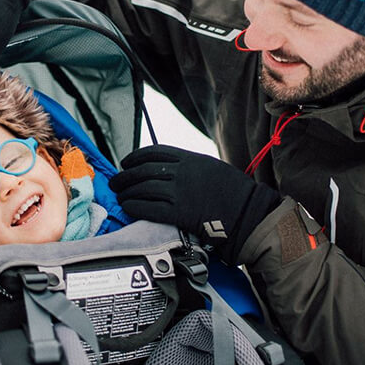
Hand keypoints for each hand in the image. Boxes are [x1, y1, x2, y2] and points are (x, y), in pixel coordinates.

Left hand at [108, 145, 281, 264]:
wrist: (249, 213)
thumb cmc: (235, 192)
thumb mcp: (212, 168)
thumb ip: (190, 167)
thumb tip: (168, 171)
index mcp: (191, 158)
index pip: (154, 152)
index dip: (135, 157)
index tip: (126, 162)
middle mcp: (183, 172)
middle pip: (144, 170)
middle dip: (125, 176)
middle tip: (115, 182)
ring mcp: (180, 192)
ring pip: (143, 189)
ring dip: (127, 193)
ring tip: (120, 196)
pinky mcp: (179, 213)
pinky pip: (149, 208)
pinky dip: (135, 206)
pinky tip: (128, 207)